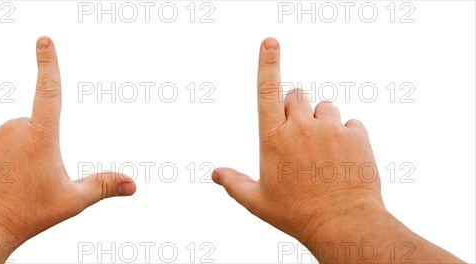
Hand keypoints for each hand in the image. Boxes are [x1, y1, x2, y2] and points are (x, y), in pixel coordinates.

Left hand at [0, 36, 136, 245]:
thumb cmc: (28, 215)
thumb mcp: (72, 201)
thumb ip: (103, 186)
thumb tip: (133, 186)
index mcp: (41, 136)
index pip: (49, 90)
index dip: (48, 63)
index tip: (44, 41)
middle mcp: (12, 128)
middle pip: (30, 128)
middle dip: (33, 147)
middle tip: (28, 179)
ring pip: (6, 137)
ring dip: (9, 153)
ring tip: (7, 183)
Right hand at [212, 37, 382, 242]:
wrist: (343, 225)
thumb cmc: (296, 214)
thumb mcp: (258, 202)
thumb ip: (234, 183)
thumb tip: (215, 174)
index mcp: (273, 138)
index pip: (267, 91)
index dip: (267, 64)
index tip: (270, 42)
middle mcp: (300, 127)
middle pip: (297, 96)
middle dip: (296, 108)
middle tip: (300, 136)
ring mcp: (330, 129)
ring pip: (325, 106)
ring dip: (322, 120)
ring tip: (324, 151)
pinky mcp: (356, 135)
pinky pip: (351, 123)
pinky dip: (346, 135)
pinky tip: (343, 158)